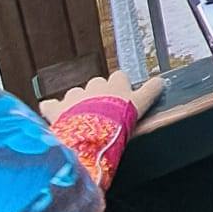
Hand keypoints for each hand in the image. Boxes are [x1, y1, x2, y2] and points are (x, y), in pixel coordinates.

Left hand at [39, 71, 163, 124]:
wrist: (93, 133)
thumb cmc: (119, 118)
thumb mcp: (142, 104)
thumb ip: (152, 90)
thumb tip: (161, 80)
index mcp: (115, 84)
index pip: (120, 78)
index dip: (120, 88)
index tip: (122, 99)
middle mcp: (95, 86)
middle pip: (97, 84)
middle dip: (98, 95)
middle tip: (102, 113)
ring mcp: (75, 96)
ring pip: (76, 94)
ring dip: (77, 103)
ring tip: (81, 120)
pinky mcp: (58, 109)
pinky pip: (50, 105)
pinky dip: (51, 109)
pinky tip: (53, 115)